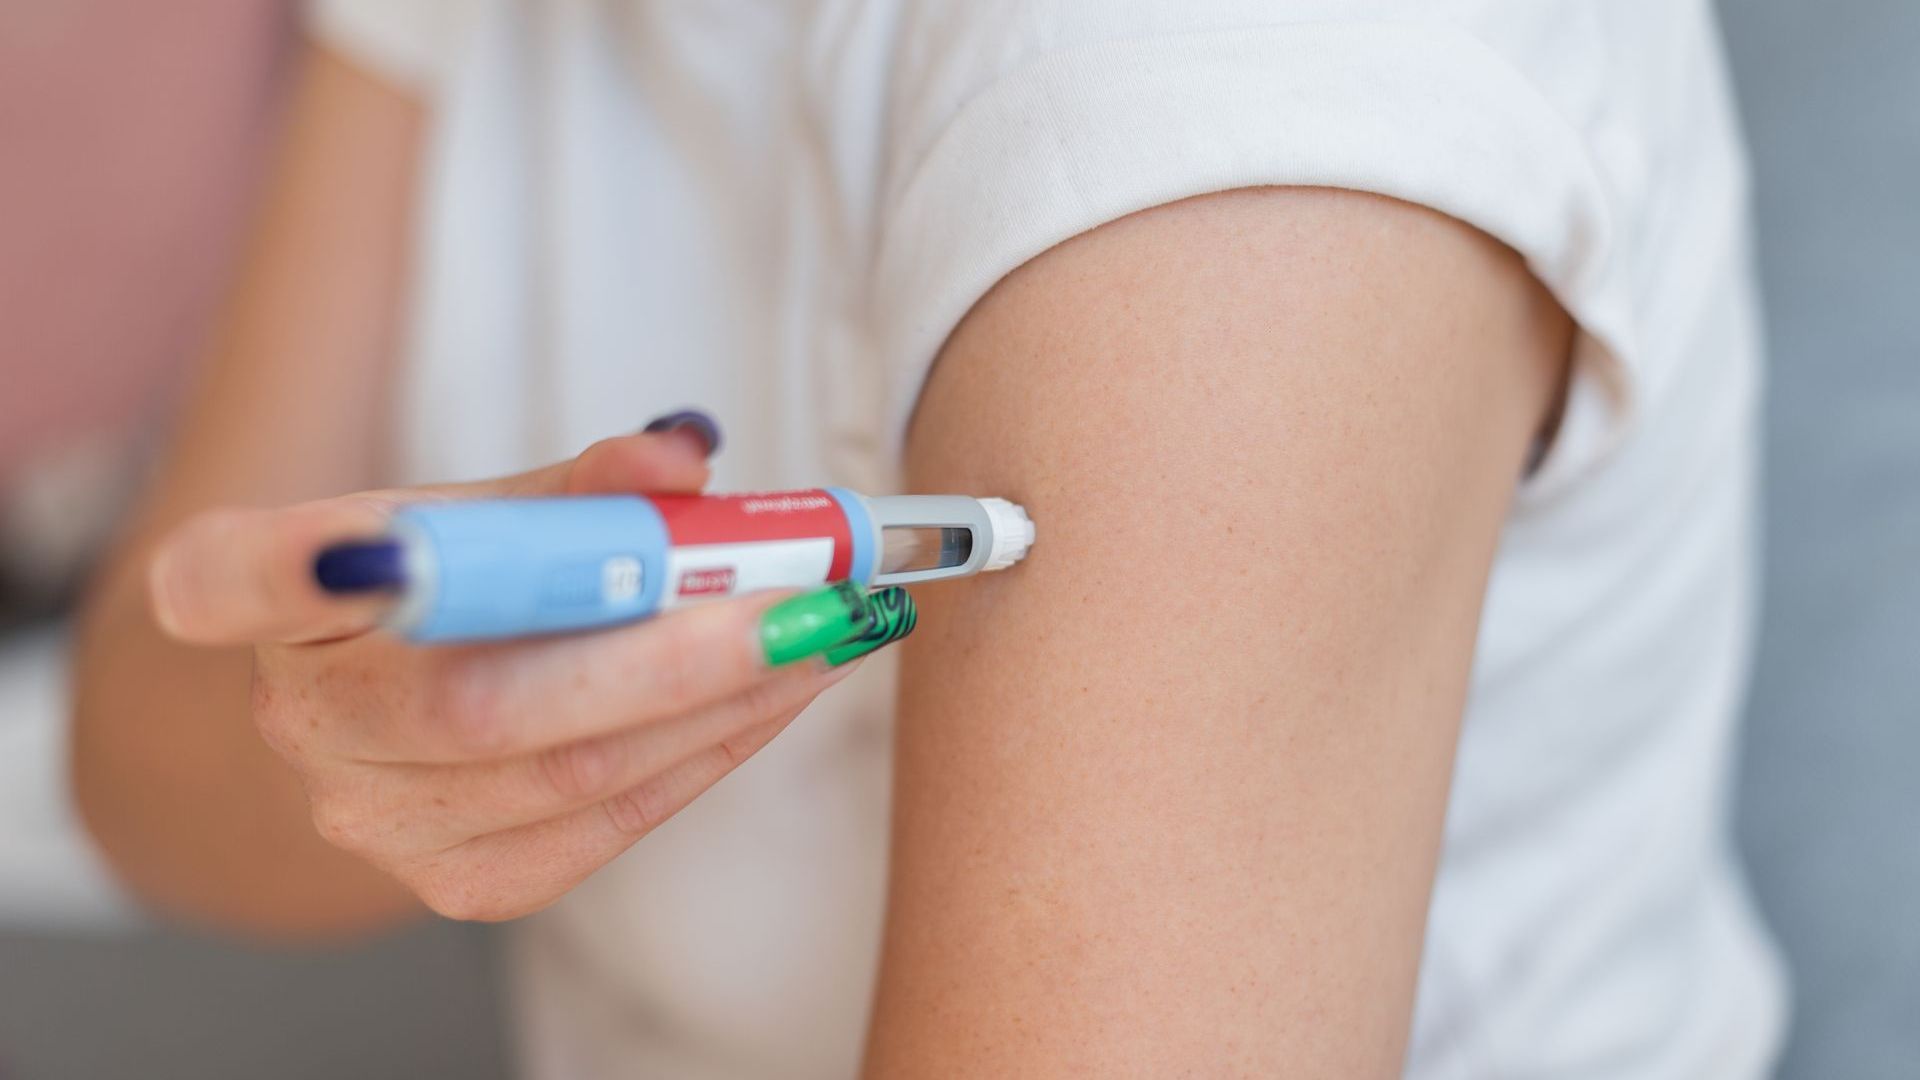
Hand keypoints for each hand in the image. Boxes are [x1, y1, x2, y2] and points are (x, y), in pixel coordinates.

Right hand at [144, 420, 911, 921]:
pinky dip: (711, 754)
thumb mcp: (493, 507)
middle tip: (814, 600)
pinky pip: (609, 827)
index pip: (229, 582)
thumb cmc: (461, 581)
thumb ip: (581, 483)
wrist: (416, 704)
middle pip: (483, 704)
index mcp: (272, 594)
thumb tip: (688, 454)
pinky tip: (775, 698)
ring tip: (830, 635)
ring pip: (574, 776)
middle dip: (680, 652)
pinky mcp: (460, 882)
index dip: (284, 568)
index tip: (364, 541)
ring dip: (730, 704)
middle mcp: (301, 722)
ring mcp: (373, 820)